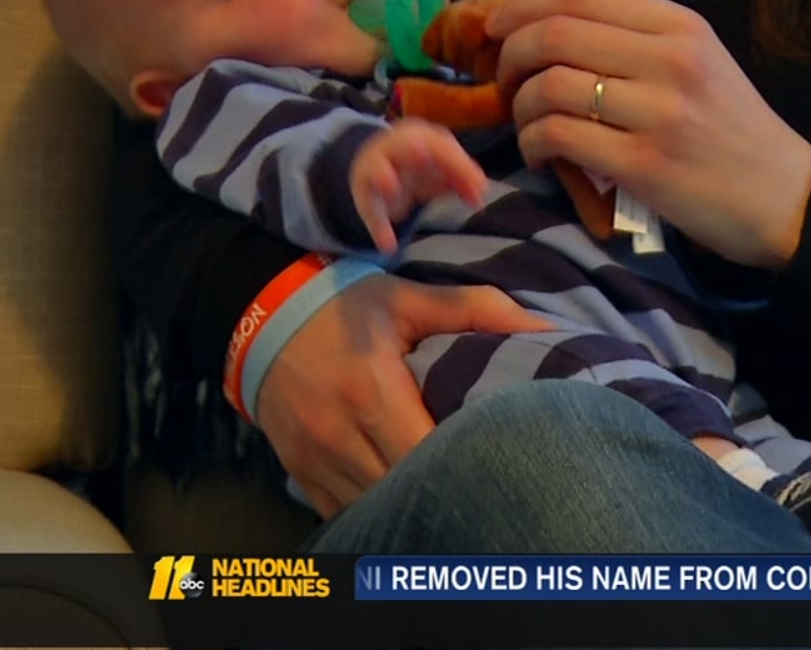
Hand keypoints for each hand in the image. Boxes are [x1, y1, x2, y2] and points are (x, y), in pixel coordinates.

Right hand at [256, 273, 549, 517]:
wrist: (261, 319)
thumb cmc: (344, 308)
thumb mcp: (409, 297)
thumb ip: (479, 310)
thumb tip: (549, 327)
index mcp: (370, 389)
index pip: (426, 451)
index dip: (466, 461)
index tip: (499, 454)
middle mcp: (339, 433)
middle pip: (404, 487)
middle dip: (447, 487)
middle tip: (487, 478)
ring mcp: (316, 460)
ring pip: (377, 507)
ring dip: (414, 503)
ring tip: (453, 490)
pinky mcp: (302, 475)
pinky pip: (347, 512)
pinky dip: (381, 509)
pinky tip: (409, 498)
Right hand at [350, 119, 488, 252]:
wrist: (376, 164)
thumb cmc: (419, 167)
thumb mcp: (441, 169)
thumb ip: (462, 179)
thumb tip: (480, 197)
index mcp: (420, 136)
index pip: (442, 146)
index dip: (461, 165)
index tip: (479, 188)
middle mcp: (396, 146)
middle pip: (406, 145)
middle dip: (413, 149)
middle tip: (422, 154)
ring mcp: (376, 166)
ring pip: (378, 169)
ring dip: (385, 176)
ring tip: (391, 188)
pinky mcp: (363, 190)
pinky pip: (370, 208)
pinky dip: (379, 227)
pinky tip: (387, 245)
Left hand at [490, 0, 810, 268]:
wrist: (783, 197)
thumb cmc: (732, 131)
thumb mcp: (700, 62)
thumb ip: (638, 37)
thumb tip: (553, 20)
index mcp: (681, 26)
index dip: (524, 5)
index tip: (501, 29)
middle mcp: (671, 59)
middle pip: (554, 32)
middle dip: (511, 55)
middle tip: (505, 81)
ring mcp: (659, 112)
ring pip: (548, 85)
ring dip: (518, 107)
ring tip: (527, 126)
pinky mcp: (644, 165)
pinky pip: (558, 136)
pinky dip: (533, 144)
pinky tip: (542, 157)